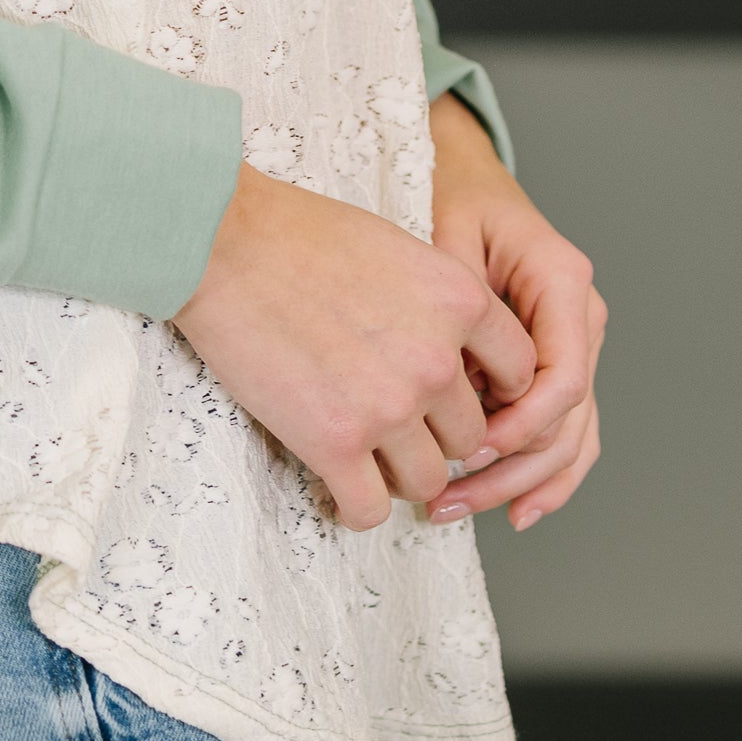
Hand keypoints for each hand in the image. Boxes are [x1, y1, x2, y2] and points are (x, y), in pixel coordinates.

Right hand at [173, 165, 538, 530]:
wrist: (221, 243)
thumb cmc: (297, 233)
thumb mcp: (398, 248)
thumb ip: (439, 303)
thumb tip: (453, 352)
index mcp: (461, 301)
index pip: (520, 374)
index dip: (490, 392)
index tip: (455, 396)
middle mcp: (437, 359)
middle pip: (469, 435)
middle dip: (436, 435)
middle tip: (396, 427)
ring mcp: (388, 406)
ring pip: (428, 479)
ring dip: (400, 474)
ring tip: (367, 459)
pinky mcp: (334, 442)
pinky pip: (369, 507)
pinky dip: (356, 506)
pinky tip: (336, 487)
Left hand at [422, 94, 605, 533]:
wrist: (464, 175)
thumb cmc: (453, 196)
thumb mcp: (445, 231)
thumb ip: (455, 301)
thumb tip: (450, 377)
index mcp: (562, 282)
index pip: (563, 377)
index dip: (520, 425)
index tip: (470, 450)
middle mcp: (581, 318)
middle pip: (568, 420)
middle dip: (511, 470)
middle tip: (448, 498)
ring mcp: (575, 344)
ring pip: (570, 436)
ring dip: (519, 483)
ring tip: (456, 509)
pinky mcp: (555, 363)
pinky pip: (564, 430)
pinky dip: (543, 475)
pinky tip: (514, 512)